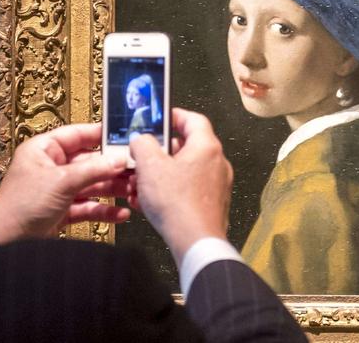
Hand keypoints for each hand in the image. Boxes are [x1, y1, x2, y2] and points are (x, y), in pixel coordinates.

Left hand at [0, 123, 129, 243]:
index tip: (124, 136)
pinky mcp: (62, 211)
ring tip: (132, 190)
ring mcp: (58, 190)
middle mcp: (52, 167)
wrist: (5, 243)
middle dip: (112, 167)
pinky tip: (121, 213)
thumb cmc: (21, 206)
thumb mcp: (62, 181)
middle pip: (89, 161)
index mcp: (44, 150)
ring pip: (91, 185)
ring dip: (112, 188)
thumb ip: (93, 170)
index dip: (100, 134)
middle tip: (135, 168)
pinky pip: (88, 207)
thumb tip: (119, 159)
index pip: (77, 135)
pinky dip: (104, 210)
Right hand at [129, 108, 232, 266]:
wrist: (195, 243)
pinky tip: (149, 202)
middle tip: (144, 154)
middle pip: (188, 146)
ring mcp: (216, 185)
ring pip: (185, 171)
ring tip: (141, 183)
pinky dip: (169, 191)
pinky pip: (188, 190)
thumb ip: (142, 144)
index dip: (175, 116)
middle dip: (161, 151)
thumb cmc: (177, 203)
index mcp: (206, 147)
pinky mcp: (211, 205)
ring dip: (162, 174)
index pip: (194, 119)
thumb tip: (141, 140)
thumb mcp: (150, 166)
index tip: (160, 118)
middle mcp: (217, 163)